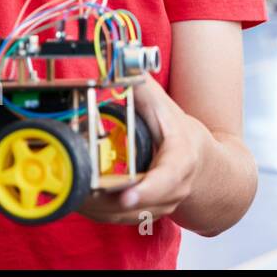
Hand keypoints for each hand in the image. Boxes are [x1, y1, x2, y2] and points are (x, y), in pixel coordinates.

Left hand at [74, 74, 205, 225]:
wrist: (207, 168)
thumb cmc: (183, 136)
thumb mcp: (166, 106)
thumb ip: (141, 84)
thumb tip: (117, 57)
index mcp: (180, 161)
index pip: (165, 180)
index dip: (145, 190)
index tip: (126, 197)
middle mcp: (171, 190)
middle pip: (135, 205)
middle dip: (103, 201)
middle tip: (76, 191)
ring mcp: (158, 207)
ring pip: (121, 217)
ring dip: (94, 207)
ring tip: (69, 192)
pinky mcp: (144, 216)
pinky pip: (116, 220)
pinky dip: (95, 211)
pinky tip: (77, 198)